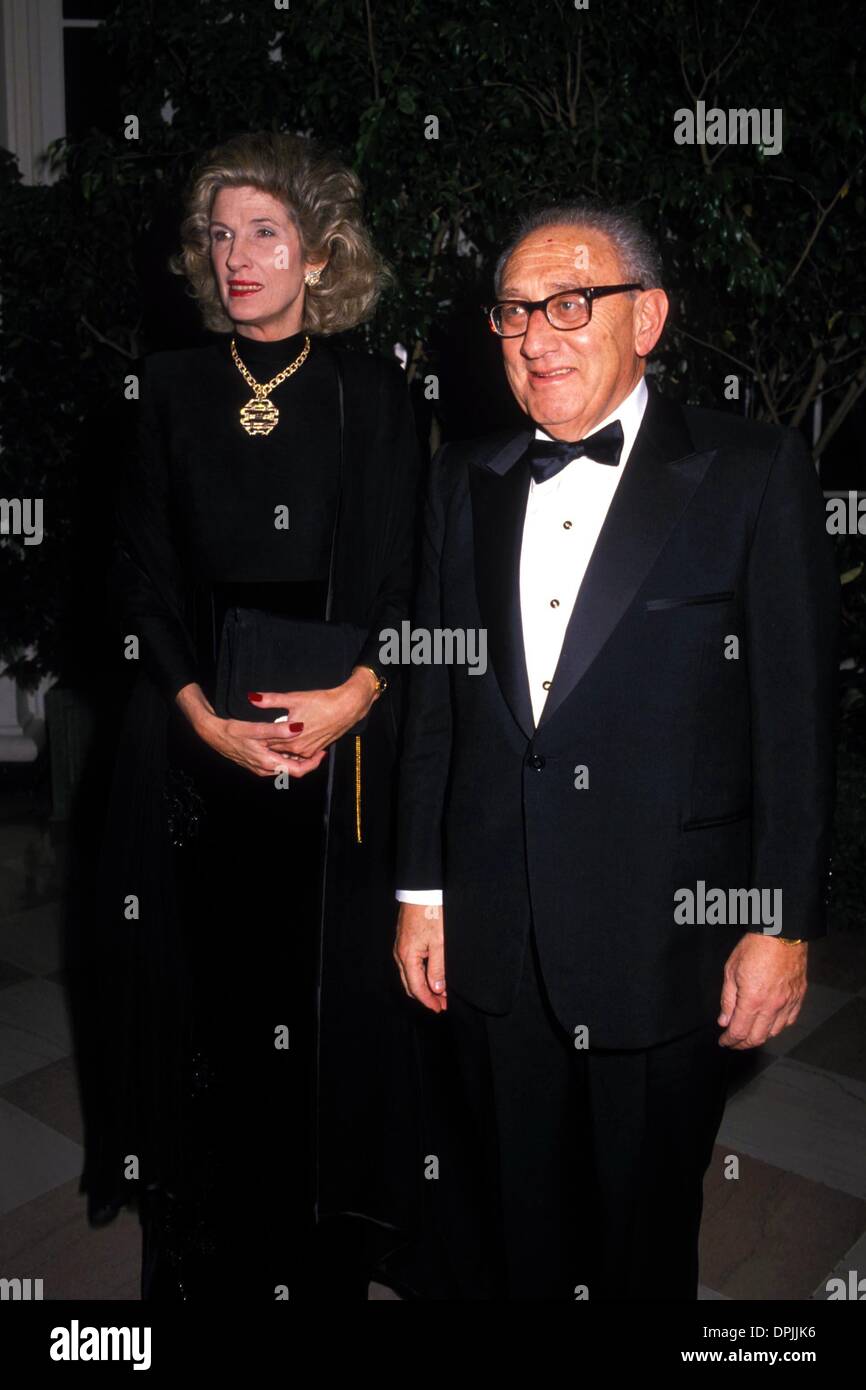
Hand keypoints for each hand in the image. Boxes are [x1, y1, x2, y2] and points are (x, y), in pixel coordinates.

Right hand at [175, 682, 325, 778]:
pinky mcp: (257, 762)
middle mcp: (265, 769)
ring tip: (307, 742)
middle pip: (294, 769)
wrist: (212, 734)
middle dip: (307, 759)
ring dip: (297, 756)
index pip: (298, 771)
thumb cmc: (232, 731)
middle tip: (318, 745)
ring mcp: (261, 767)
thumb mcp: (255, 729)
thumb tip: (298, 728)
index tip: (322, 751)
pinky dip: (286, 754)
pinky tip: (289, 742)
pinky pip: (277, 762)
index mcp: (268, 763)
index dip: (313, 763)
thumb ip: (278, 730)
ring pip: (285, 765)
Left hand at [249, 668, 377, 758]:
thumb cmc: (321, 702)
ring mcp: (308, 751)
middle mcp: (298, 749)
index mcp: (289, 739)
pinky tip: (290, 740)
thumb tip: (252, 698)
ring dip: (282, 748)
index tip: (248, 736)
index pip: (267, 742)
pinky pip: (300, 753)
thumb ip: (271, 700)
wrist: (346, 708)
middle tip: (256, 740)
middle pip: (277, 749)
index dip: (258, 739)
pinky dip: (294, 748)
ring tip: (272, 741)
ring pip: (289, 753)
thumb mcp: (293, 699)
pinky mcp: (317, 750)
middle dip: (268, 744)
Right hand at [394, 902, 446, 1012]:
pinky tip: (432, 975)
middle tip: (442, 1004)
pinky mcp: (405, 941)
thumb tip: (437, 989)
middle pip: (410, 985)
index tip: (441, 1009)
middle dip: (426, 997)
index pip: (417, 988)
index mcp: (407, 956)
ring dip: (424, 986)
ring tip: (440, 992)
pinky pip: (410, 965)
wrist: (421, 891)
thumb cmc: (431, 913)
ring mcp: (400, 948)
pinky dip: (420, 975)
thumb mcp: (440, 942)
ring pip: (409, 976)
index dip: (429, 1001)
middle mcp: (400, 954)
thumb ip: (438, 967)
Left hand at [718, 934, 807, 1048]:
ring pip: (774, 1032)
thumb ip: (728, 999)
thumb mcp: (731, 970)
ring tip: (749, 1034)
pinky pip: (789, 1021)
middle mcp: (772, 1006)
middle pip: (757, 1037)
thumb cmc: (756, 947)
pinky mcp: (798, 997)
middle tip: (734, 1042)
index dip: (730, 1040)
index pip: (739, 1031)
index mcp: (753, 1000)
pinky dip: (778, 1027)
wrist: (782, 934)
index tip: (724, 1041)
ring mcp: (788, 1003)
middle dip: (742, 1044)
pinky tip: (770, 1024)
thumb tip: (724, 1020)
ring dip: (760, 1037)